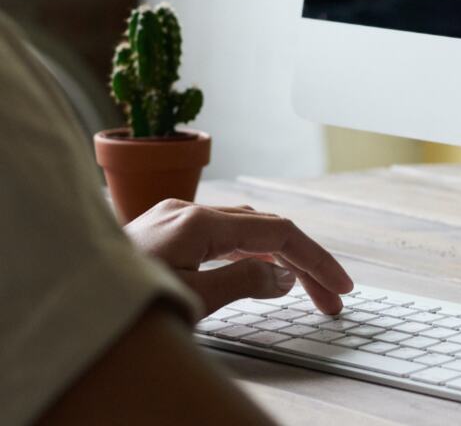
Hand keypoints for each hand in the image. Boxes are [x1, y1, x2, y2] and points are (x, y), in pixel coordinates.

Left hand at [125, 199, 354, 317]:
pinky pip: (217, 235)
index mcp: (199, 222)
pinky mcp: (159, 231)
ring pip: (242, 229)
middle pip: (265, 228)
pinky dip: (246, 252)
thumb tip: (283, 275)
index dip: (315, 260)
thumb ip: (244, 280)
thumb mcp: (192, 302)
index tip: (339, 286)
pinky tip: (257, 269)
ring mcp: (171, 218)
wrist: (63, 301)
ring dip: (276, 256)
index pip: (278, 232)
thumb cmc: (121, 307)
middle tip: (330, 299)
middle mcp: (187, 210)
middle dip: (302, 262)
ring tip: (302, 289)